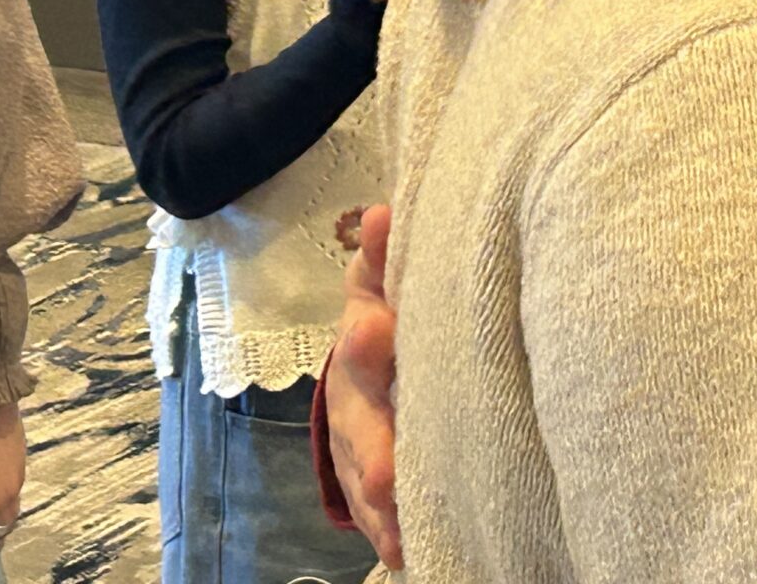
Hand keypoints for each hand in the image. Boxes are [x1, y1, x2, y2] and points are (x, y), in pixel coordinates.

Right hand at [329, 204, 401, 566]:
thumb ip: (390, 250)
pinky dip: (387, 529)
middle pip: (357, 414)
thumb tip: (382, 210)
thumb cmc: (399, 307)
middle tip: (388, 466)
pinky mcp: (369, 480)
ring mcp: (357, 438)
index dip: (369, 332)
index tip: (379, 329)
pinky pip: (372, 510)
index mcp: (368, 328)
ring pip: (362, 469)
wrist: (376, 354)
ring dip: (377, 491)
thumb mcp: (395, 276)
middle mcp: (354, 389)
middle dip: (372, 437)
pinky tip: (402, 546)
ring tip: (395, 514)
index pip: (363, 327)